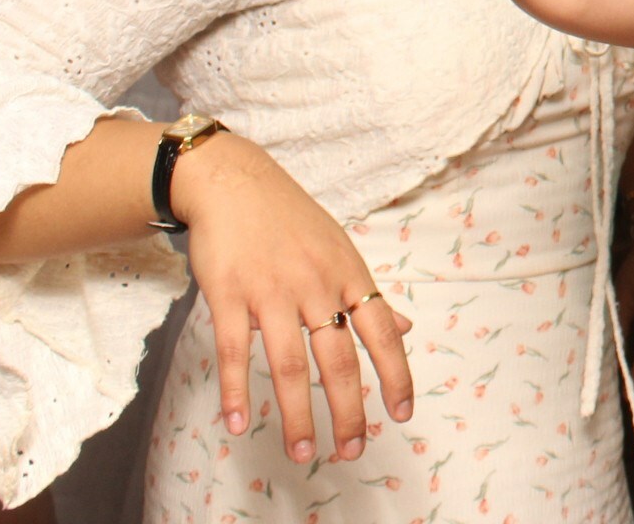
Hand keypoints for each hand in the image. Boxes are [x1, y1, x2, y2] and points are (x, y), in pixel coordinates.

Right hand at [174, 134, 414, 462]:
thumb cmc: (290, 220)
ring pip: (287, 364)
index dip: (395, 374)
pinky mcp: (228, 293)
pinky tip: (240, 423)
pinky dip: (236, 391)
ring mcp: (270, 290)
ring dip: (296, 414)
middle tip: (352, 450)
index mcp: (348, 273)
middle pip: (337, 358)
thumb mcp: (340, 249)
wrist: (234, 181)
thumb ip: (367, 295)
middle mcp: (315, 284)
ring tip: (302, 452)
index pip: (382, 332)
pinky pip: (233, 351)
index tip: (402, 413)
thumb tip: (405, 328)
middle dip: (347, 410)